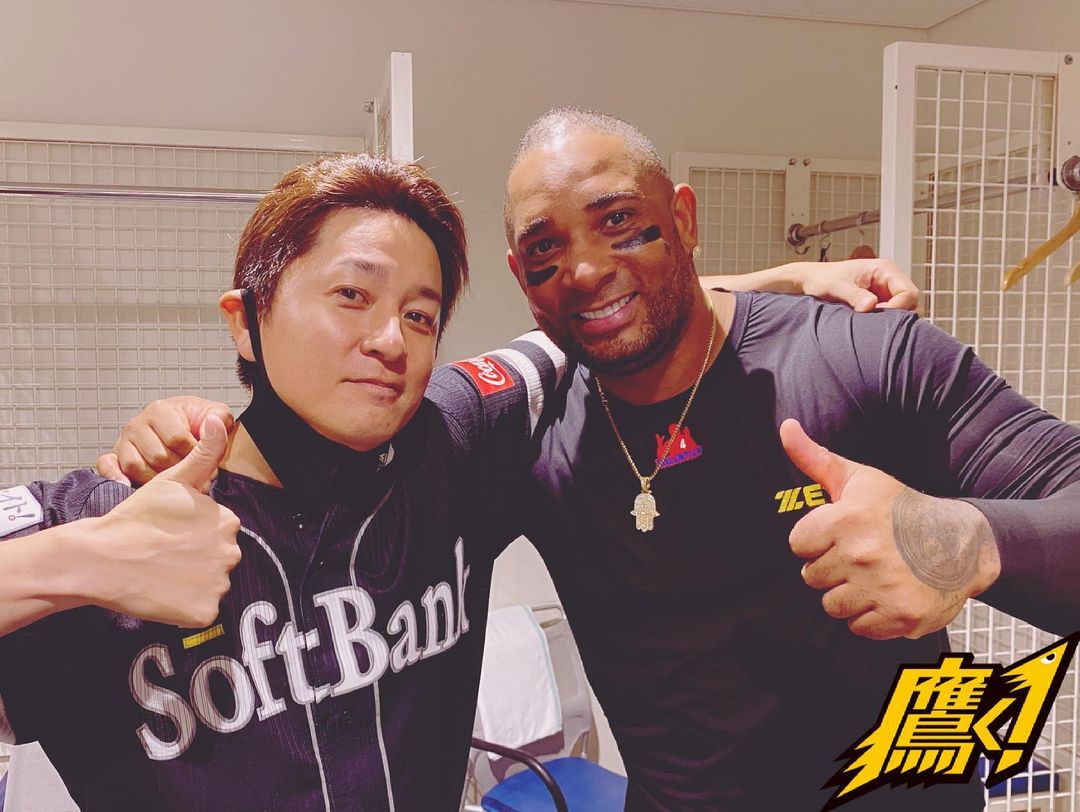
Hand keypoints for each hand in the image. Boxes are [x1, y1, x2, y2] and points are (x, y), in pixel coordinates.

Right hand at [80, 415, 241, 626]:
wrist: (101, 558)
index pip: (220, 532)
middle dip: (196, 557)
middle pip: (219, 558)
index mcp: (228, 521)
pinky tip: (163, 592)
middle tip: (163, 554)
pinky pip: (201, 610)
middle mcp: (231, 552)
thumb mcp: (173, 480)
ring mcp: (218, 584)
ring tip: (161, 571)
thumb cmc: (136, 517)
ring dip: (191, 581)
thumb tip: (220, 418)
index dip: (193, 534)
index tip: (169, 534)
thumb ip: (204, 452)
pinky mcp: (204, 612)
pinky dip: (185, 606)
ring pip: (211, 583)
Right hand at [97, 396, 233, 485]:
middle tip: (197, 481)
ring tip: (176, 486)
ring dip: (158, 481)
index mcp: (161, 410)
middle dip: (181, 472)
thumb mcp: (213, 413)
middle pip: (158, 456)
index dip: (196, 457)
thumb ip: (218, 417)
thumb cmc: (196, 422)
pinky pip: (107, 466)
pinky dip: (115, 476)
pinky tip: (128, 486)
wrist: (179, 424)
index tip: (209, 468)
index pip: (178, 439)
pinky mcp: (114, 455)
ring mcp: (124, 440)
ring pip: (136, 466)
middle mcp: (138, 424)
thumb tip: (213, 424)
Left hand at [779, 418, 999, 639]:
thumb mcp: (859, 478)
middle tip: (861, 556)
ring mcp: (882, 588)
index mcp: (847, 519)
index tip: (840, 534)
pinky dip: (870, 617)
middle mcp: (862, 555)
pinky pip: (858, 627)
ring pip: (831, 606)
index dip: (816, 540)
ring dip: (848, 595)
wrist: (963, 543)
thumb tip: (784, 427)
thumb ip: (814, 458)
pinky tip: (887, 595)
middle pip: (812, 577)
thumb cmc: (902, 509)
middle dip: (831, 568)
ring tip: (873, 576)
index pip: (798, 544)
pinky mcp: (900, 616)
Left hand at [800, 258, 918, 312]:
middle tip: (872, 321)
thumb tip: (871, 305)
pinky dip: (881, 322)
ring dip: (888, 319)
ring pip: (901, 311)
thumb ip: (854, 295)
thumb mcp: (837, 287)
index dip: (899, 308)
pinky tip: (865, 323)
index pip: (909, 292)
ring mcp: (884, 291)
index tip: (877, 315)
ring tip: (866, 321)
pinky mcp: (877, 302)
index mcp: (885, 269)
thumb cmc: (821, 279)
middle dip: (896, 315)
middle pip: (910, 303)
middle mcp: (888, 279)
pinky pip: (888, 315)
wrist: (809, 281)